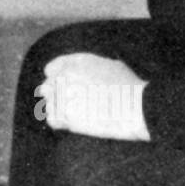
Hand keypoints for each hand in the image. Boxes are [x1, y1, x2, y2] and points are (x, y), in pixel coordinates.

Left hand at [35, 53, 149, 140]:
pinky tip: (72, 122)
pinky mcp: (68, 115)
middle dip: (57, 96)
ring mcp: (65, 95)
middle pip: (47, 87)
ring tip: (77, 114)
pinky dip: (60, 122)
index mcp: (75, 62)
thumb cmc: (130, 87)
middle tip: (72, 105)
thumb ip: (90, 66)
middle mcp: (66, 76)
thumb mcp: (110, 65)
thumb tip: (83, 71)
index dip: (57, 80)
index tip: (64, 89)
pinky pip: (52, 119)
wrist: (137, 106)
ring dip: (59, 109)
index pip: (51, 70)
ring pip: (49, 103)